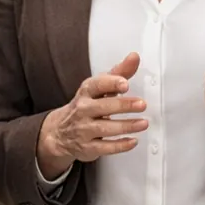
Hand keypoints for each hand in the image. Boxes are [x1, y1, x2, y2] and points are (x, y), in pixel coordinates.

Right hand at [36, 54, 147, 179]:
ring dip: (126, 126)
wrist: (61, 132)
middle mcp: (83, 110)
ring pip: (105, 128)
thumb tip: (134, 57)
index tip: (124, 83)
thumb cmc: (86, 105)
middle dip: (123, 105)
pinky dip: (120, 145)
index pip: (96, 85)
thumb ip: (119, 73)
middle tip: (142, 104)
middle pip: (103, 106)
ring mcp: (84, 130)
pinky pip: (105, 147)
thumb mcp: (99, 88)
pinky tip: (133, 141)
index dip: (110, 83)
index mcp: (86, 92)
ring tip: (143, 123)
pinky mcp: (88, 147)